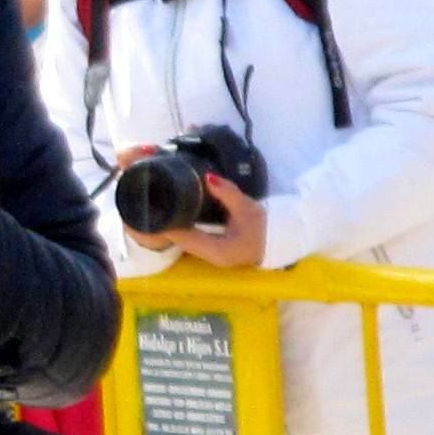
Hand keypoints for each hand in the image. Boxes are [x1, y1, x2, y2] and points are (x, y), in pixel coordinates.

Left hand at [122, 164, 267, 267]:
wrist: (284, 237)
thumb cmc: (268, 225)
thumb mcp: (247, 207)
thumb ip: (227, 193)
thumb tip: (208, 177)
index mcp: (217, 251)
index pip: (181, 238)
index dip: (164, 225)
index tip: (149, 209)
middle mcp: (210, 257)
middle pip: (178, 241)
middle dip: (164, 225)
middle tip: (148, 205)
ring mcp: (212, 256)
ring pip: (183, 241)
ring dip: (171, 227)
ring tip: (156, 208)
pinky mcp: (214, 251)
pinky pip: (191, 240)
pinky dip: (182, 229)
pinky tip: (174, 215)